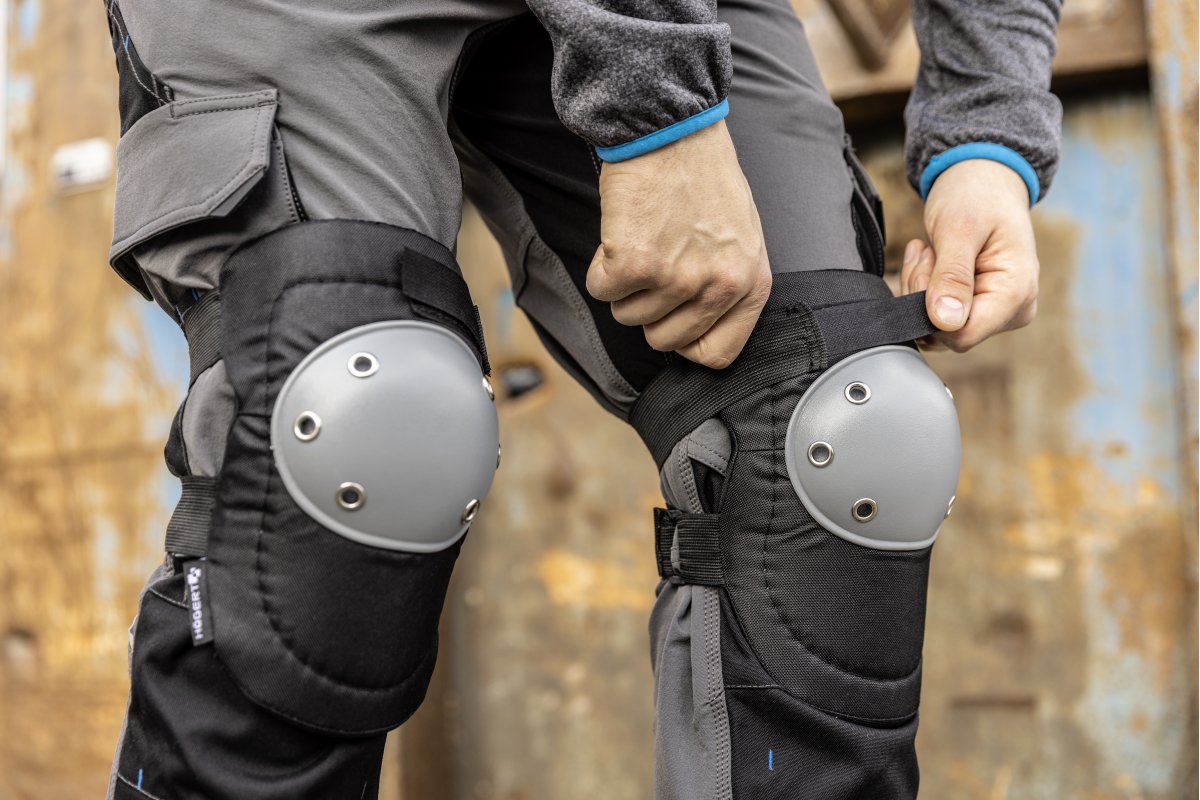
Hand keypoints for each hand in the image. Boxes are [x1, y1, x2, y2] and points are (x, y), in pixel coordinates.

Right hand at [586, 120, 771, 368]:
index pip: (717, 355)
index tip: (675, 316)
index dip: (687, 340)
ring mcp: (676, 278)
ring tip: (642, 238)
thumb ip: (727, 284)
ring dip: (624, 283)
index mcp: (750, 284)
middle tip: (654, 266)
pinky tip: (620, 233)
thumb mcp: (742, 237)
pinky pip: (601, 290)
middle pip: (664, 341)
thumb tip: (699, 327)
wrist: (673, 128)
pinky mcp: (634, 264)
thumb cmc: (704, 176)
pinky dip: (601, 266)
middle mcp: (718, 286)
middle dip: (650, 310)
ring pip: (628, 316)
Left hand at [900, 159, 1039, 351]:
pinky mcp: (979, 308)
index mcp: (1017, 293)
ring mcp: (997, 312)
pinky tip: (929, 258)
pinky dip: (923, 289)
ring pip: (936, 325)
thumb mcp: (959, 230)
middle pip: (946, 331)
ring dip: (920, 288)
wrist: (984, 180)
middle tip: (927, 252)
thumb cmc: (977, 196)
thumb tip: (947, 323)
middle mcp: (1012, 311)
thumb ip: (952, 276)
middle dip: (923, 294)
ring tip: (930, 251)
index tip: (928, 263)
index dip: (930, 310)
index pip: (961, 335)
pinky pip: (936, 316)